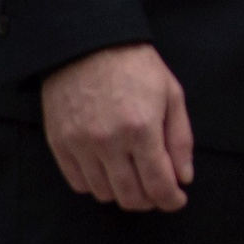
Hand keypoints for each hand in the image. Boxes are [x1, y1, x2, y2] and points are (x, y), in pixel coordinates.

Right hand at [42, 41, 194, 210]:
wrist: (87, 43)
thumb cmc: (134, 65)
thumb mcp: (171, 94)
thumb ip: (180, 140)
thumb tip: (183, 178)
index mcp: (142, 128)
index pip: (159, 185)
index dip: (172, 200)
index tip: (177, 199)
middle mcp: (110, 141)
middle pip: (131, 197)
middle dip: (150, 201)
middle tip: (156, 190)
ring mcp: (81, 144)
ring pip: (104, 194)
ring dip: (122, 193)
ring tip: (132, 177)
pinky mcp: (59, 143)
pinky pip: (79, 183)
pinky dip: (96, 184)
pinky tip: (107, 170)